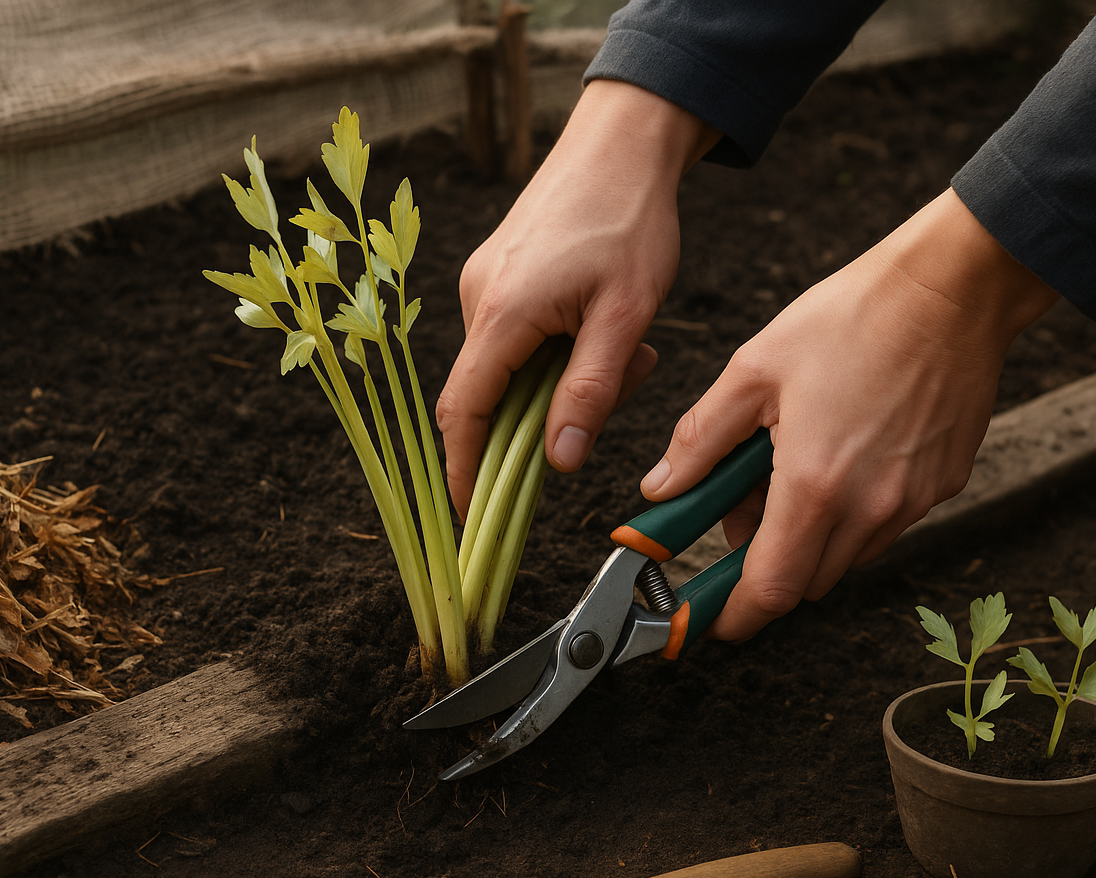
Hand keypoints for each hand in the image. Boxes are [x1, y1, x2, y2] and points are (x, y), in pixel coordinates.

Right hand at [436, 81, 719, 516]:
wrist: (624, 141)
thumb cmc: (630, 220)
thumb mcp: (626, 317)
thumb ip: (589, 392)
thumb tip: (556, 462)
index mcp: (502, 314)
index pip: (465, 414)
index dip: (465, 471)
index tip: (474, 517)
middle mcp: (478, 299)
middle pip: (492, 394)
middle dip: (547, 415)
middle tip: (622, 388)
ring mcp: (484, 282)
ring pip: (511, 366)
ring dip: (564, 378)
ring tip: (630, 349)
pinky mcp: (499, 272)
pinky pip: (517, 336)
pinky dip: (559, 349)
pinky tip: (606, 326)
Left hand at [644, 190, 1057, 639]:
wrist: (954, 287)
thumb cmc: (852, 318)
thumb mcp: (752, 371)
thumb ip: (699, 441)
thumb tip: (661, 490)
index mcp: (815, 485)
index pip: (771, 588)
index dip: (735, 615)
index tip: (710, 621)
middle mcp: (871, 507)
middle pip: (806, 581)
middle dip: (765, 563)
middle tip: (739, 505)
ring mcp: (914, 501)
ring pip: (845, 556)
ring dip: (808, 537)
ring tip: (790, 465)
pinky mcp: (944, 485)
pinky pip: (884, 525)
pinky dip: (850, 513)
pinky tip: (838, 453)